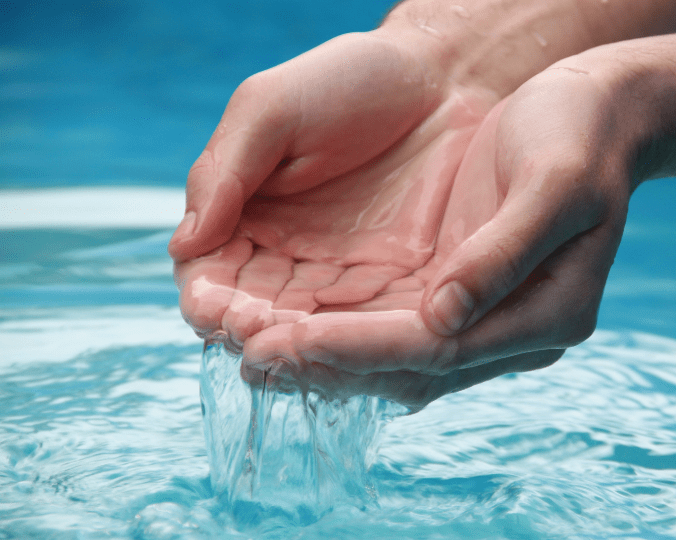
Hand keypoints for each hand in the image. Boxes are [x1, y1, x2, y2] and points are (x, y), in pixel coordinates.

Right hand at [170, 31, 498, 350]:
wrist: (442, 78)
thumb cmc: (348, 80)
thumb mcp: (271, 111)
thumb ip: (225, 172)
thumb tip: (182, 246)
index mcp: (246, 215)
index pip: (211, 273)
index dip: (208, 295)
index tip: (211, 307)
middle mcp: (288, 255)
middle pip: (255, 311)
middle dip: (248, 328)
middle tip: (250, 335)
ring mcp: (342, 273)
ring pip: (307, 327)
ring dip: (294, 343)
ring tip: (289, 348)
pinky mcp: (395, 283)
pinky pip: (366, 322)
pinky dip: (351, 341)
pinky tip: (345, 348)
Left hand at [242, 60, 636, 409]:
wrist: (593, 112)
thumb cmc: (579, 135)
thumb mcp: (555, 183)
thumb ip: (504, 253)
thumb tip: (444, 318)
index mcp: (549, 313)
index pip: (439, 350)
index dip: (359, 349)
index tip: (287, 341)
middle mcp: (514, 331)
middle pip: (410, 368)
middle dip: (328, 364)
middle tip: (247, 357)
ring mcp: (486, 318)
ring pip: (395, 358)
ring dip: (326, 357)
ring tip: (250, 350)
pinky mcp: (459, 295)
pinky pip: (392, 327)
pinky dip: (340, 330)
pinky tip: (289, 324)